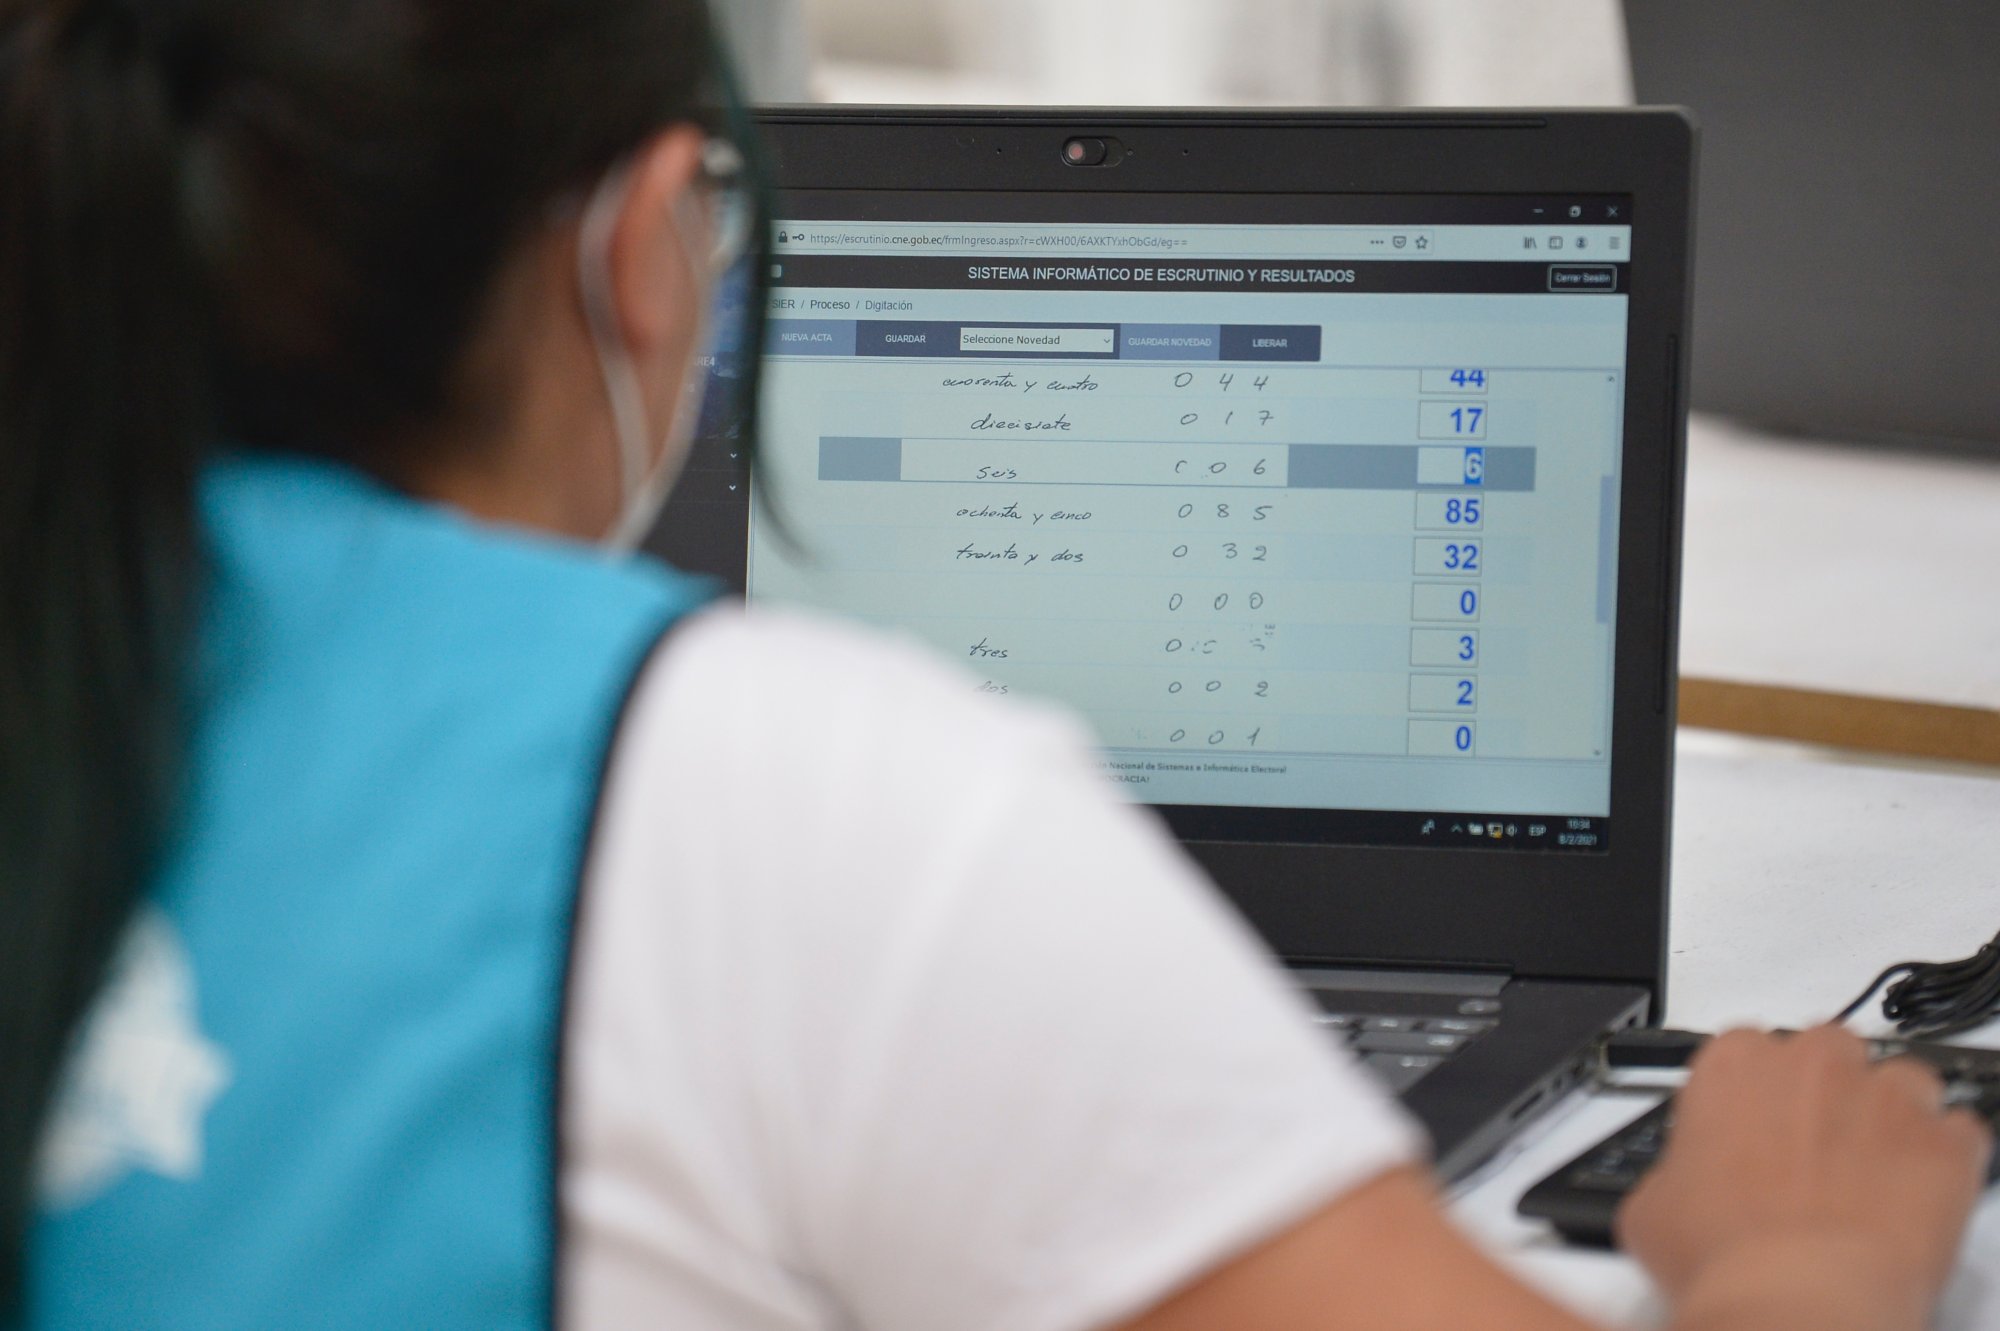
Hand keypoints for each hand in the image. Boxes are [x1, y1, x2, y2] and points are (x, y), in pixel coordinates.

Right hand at [1619, 1025, 1991, 1326]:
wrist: (1798, 1300)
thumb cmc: (1726, 1252)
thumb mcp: (1653, 1205)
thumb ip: (1677, 1168)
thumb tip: (1685, 1186)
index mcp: (1734, 1063)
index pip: (1744, 1051)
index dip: (1749, 1096)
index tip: (1750, 1131)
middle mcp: (1812, 1062)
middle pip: (1826, 1053)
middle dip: (1823, 1094)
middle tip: (1810, 1154)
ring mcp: (1887, 1096)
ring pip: (1901, 1081)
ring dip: (1889, 1117)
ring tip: (1871, 1174)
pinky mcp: (1946, 1143)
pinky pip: (1959, 1133)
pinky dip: (1943, 1160)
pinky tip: (1916, 1198)